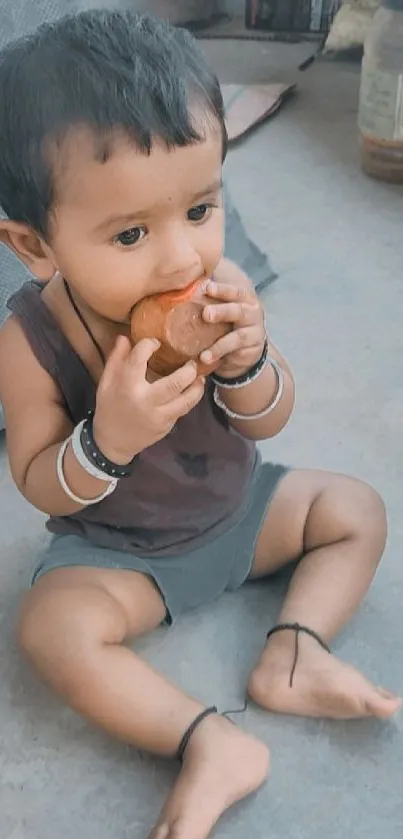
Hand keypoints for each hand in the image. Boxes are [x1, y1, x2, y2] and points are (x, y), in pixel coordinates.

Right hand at [93, 336, 204, 462]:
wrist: (113, 441)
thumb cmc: (109, 408)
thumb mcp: (106, 383)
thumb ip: (116, 359)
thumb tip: (125, 337)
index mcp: (127, 386)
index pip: (140, 359)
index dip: (149, 345)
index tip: (156, 342)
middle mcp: (145, 401)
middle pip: (175, 383)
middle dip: (188, 370)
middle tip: (192, 362)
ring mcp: (158, 416)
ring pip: (186, 400)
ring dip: (197, 386)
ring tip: (200, 376)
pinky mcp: (166, 426)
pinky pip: (183, 409)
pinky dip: (191, 398)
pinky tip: (194, 389)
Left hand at [199, 278, 265, 377]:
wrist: (246, 349)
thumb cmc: (228, 323)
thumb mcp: (223, 308)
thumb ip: (210, 298)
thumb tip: (182, 283)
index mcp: (244, 299)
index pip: (234, 291)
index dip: (222, 289)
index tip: (206, 288)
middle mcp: (252, 314)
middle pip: (238, 311)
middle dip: (222, 311)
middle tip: (206, 314)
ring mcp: (254, 333)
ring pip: (238, 337)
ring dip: (219, 345)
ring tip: (203, 354)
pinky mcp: (252, 351)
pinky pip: (235, 354)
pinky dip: (220, 356)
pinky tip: (206, 359)